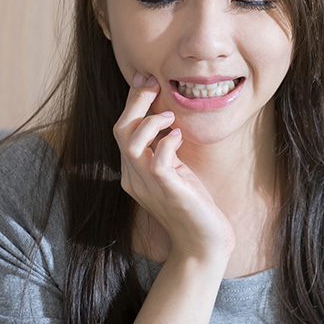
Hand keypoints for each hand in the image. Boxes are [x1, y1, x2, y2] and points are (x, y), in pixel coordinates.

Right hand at [113, 73, 235, 262]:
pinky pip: (158, 159)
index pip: (122, 129)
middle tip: (153, 83)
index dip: (132, 102)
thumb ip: (165, 149)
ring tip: (171, 116)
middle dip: (135, 101)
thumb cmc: (194, 206)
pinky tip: (180, 137)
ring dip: (150, 121)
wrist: (203, 244)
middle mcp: (133, 176)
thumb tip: (167, 118)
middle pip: (120, 129)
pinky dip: (168, 141)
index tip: (146, 79)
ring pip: (130, 142)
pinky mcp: (167, 190)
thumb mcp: (176, 171)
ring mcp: (147, 184)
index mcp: (134, 171)